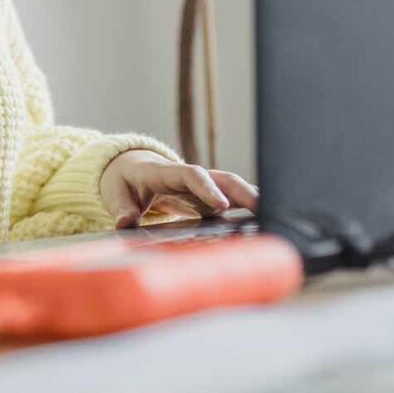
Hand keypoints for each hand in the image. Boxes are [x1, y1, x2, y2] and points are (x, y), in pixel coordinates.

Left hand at [99, 150, 259, 228]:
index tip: (221, 205)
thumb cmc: (124, 182)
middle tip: (261, 208)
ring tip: (278, 216)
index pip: (190, 175)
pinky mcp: (211, 197)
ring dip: (253, 199)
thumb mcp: (115, 193)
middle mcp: (190, 176)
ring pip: (233, 187)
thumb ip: (121, 208)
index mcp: (165, 172)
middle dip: (242, 191)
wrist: (130, 169)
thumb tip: (126, 223)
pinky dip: (251, 208)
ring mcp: (203, 186)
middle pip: (221, 178)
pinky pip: (234, 200)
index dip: (206, 188)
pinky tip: (271, 221)